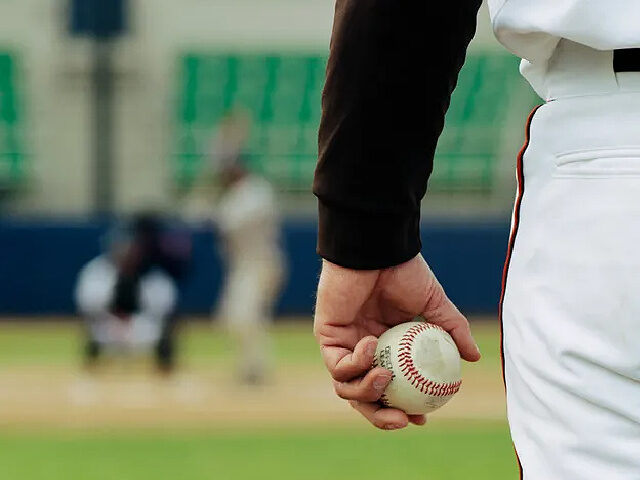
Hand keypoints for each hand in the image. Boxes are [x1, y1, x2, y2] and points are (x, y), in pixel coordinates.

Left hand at [314, 253, 480, 429]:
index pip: (391, 389)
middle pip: (365, 398)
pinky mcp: (326, 336)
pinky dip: (356, 362)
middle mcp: (363, 349)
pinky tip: (372, 344)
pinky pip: (337, 365)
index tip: (422, 418)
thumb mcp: (435, 304)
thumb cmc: (403, 271)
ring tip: (386, 378)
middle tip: (403, 419)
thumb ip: (453, 330)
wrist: (377, 250)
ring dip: (367, 393)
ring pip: (347, 388)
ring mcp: (343, 344)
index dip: (404, 409)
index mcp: (387, 347)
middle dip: (380, 417)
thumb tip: (474, 357)